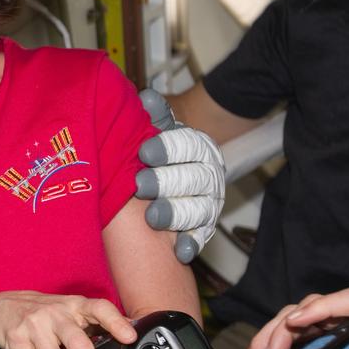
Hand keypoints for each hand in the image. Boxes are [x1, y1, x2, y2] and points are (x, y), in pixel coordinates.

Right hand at [0, 290, 135, 348]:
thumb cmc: (43, 313)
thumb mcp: (68, 310)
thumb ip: (94, 322)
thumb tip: (132, 334)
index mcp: (74, 306)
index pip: (99, 308)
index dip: (115, 322)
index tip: (131, 338)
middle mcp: (56, 314)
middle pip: (78, 344)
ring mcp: (34, 326)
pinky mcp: (17, 340)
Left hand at [134, 89, 224, 263]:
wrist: (165, 180)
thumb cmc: (155, 153)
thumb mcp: (154, 131)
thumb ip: (153, 116)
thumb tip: (146, 97)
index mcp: (197, 147)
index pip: (189, 145)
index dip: (168, 148)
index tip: (144, 153)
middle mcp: (208, 175)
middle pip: (195, 178)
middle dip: (167, 182)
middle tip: (140, 186)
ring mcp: (208, 204)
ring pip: (199, 209)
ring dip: (176, 213)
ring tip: (152, 218)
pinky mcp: (202, 229)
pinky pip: (201, 238)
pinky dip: (191, 245)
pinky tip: (179, 251)